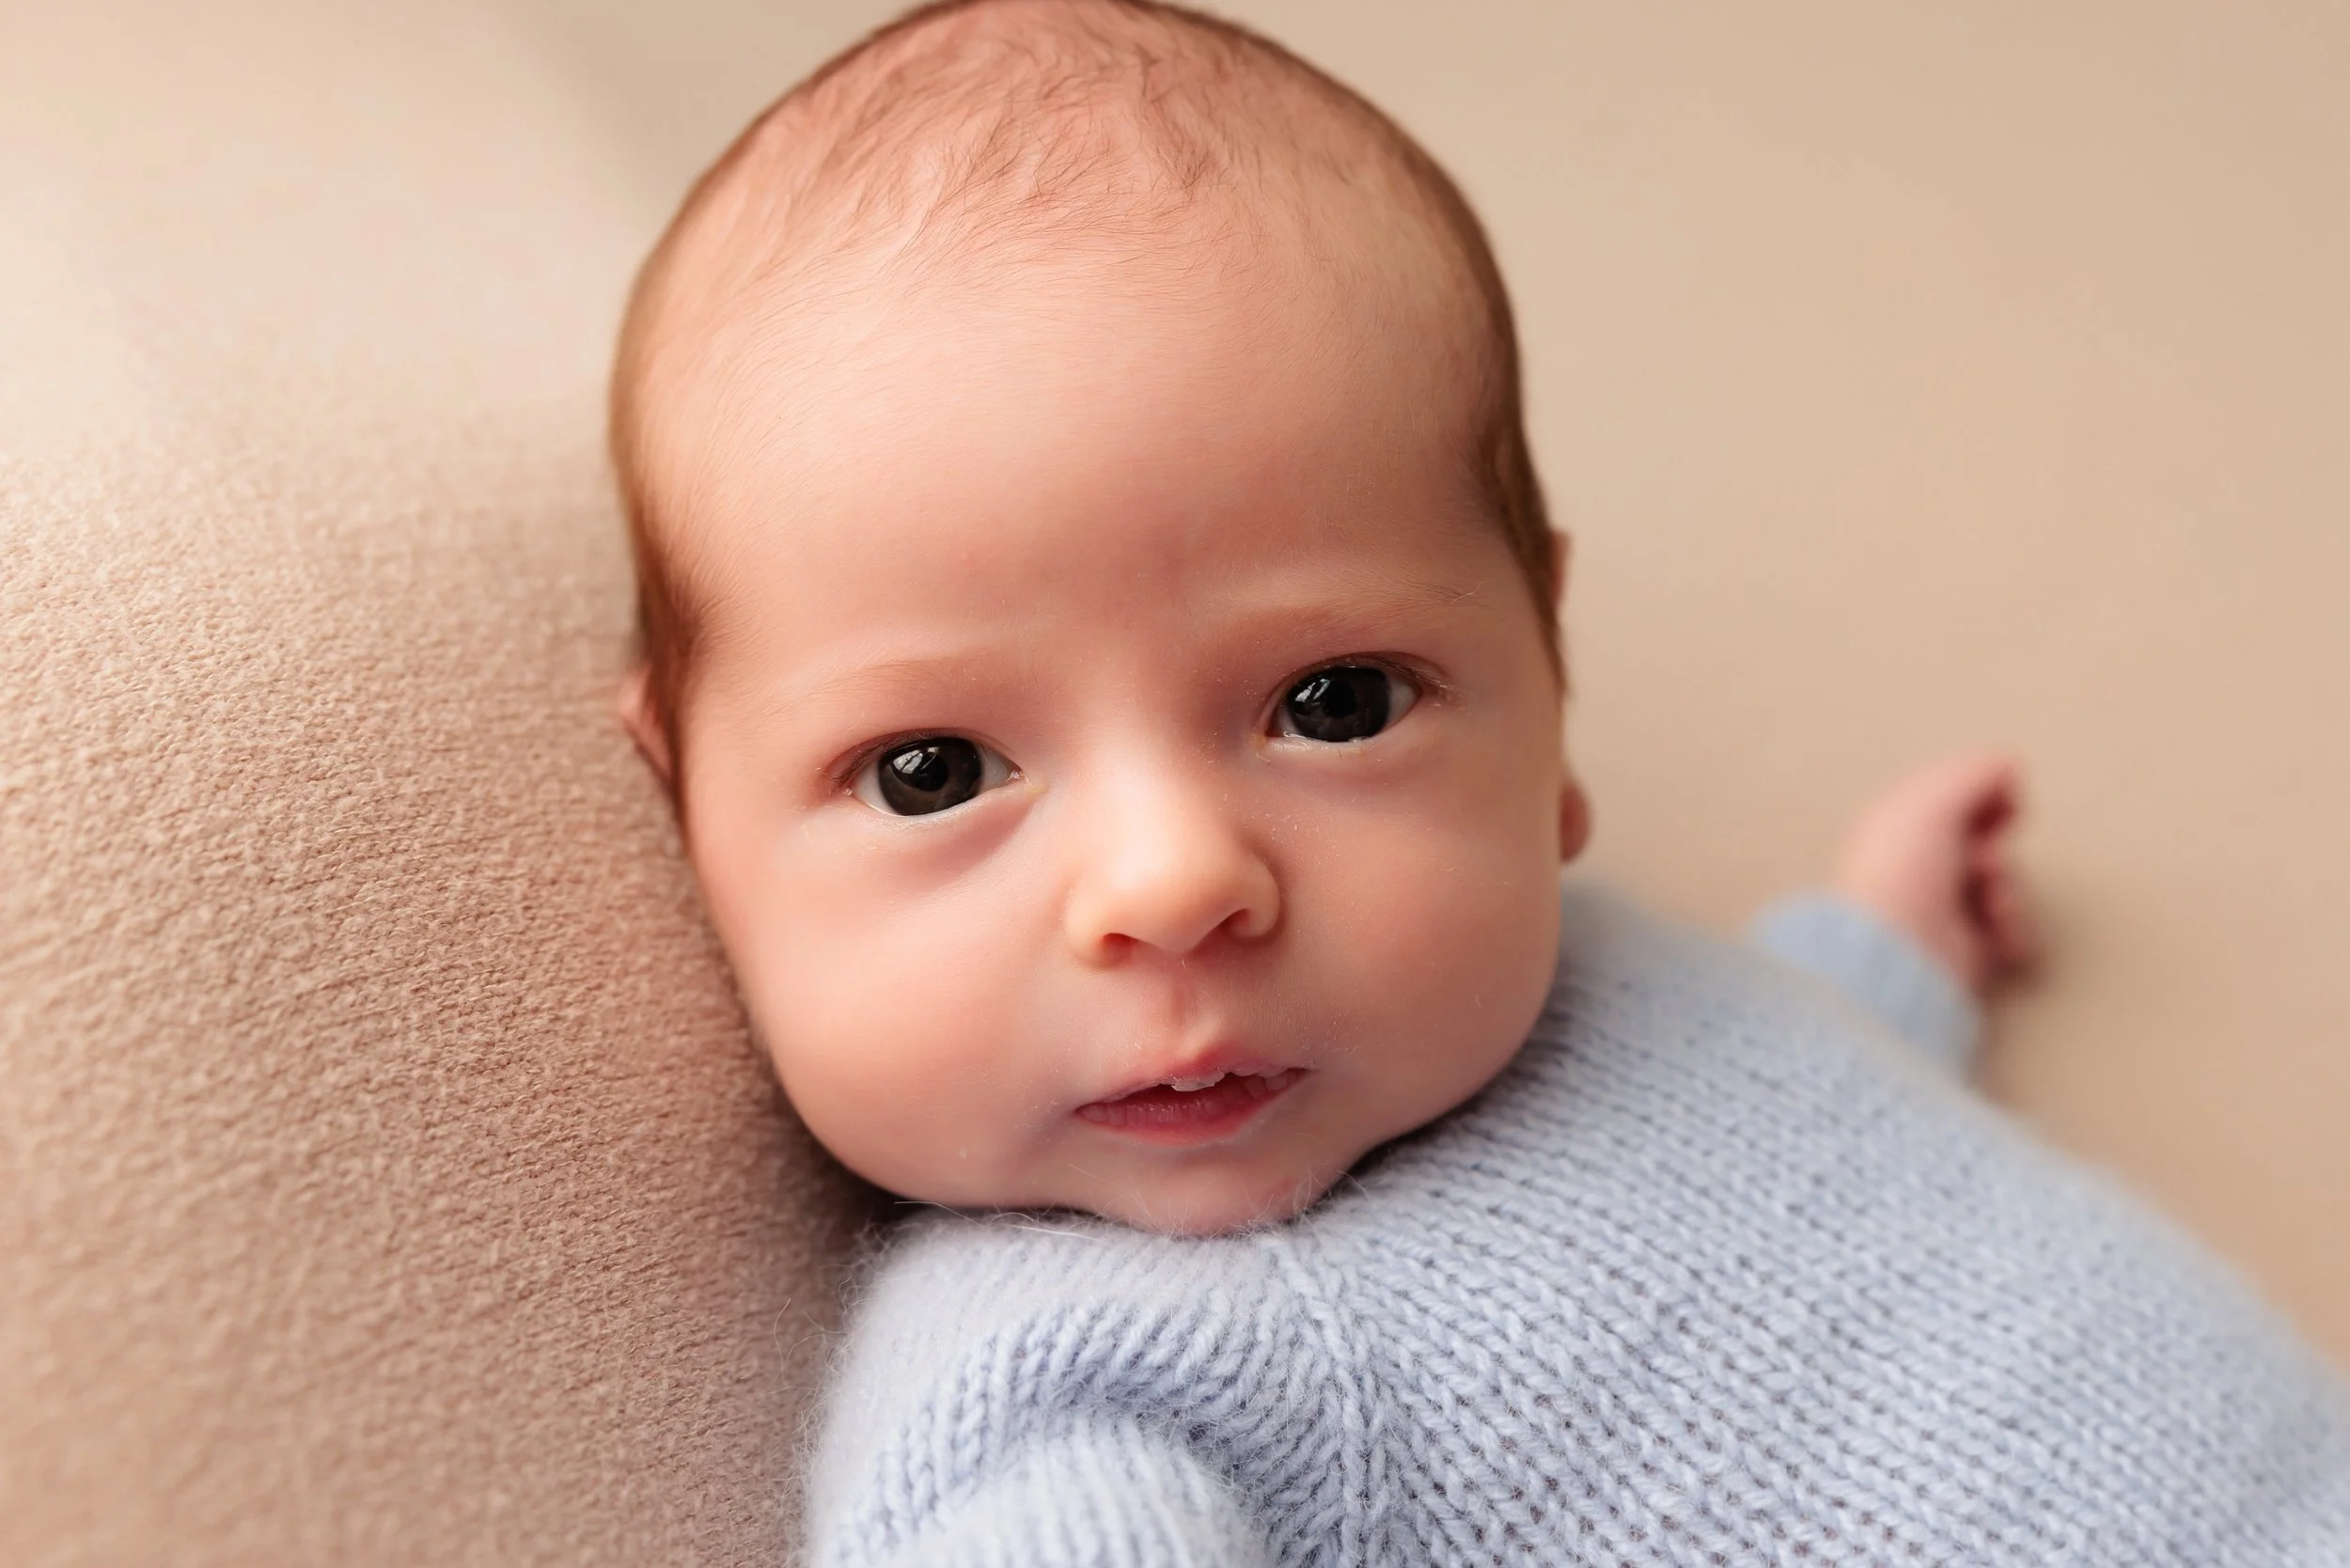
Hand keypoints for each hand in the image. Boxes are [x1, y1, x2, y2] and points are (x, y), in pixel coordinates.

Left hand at [1831, 753, 2034, 994]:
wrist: (1900, 950)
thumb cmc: (1900, 875)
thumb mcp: (1933, 802)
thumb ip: (1974, 773)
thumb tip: (2008, 765)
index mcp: (1897, 832)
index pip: (1949, 805)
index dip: (1984, 798)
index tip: (2005, 798)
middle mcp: (1918, 872)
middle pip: (1985, 845)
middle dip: (1996, 849)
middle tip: (1985, 859)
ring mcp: (1942, 913)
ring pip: (2004, 888)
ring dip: (2008, 891)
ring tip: (1989, 901)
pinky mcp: (1966, 951)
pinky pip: (2011, 932)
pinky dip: (2013, 932)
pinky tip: (1995, 932)